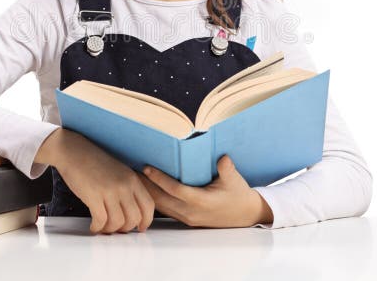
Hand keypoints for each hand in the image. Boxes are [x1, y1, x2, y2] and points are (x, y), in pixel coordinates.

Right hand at [54, 130, 154, 233]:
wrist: (73, 150)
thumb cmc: (94, 162)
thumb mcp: (119, 172)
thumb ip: (128, 188)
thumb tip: (131, 211)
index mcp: (133, 179)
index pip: (148, 206)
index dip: (146, 221)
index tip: (140, 228)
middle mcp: (124, 185)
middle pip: (134, 218)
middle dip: (125, 229)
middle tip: (116, 230)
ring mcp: (109, 190)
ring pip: (118, 222)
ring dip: (110, 229)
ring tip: (103, 227)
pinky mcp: (93, 195)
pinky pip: (101, 220)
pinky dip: (97, 227)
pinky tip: (94, 226)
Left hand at [139, 155, 272, 227]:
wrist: (245, 215)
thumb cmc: (239, 195)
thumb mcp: (235, 180)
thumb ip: (227, 169)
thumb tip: (222, 158)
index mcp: (201, 202)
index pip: (175, 190)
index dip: (160, 179)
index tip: (147, 168)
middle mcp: (191, 212)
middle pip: (162, 199)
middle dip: (145, 186)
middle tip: (130, 171)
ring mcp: (187, 217)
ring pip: (161, 206)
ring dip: (147, 193)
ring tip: (134, 178)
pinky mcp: (186, 218)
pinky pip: (166, 209)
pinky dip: (155, 198)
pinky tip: (146, 189)